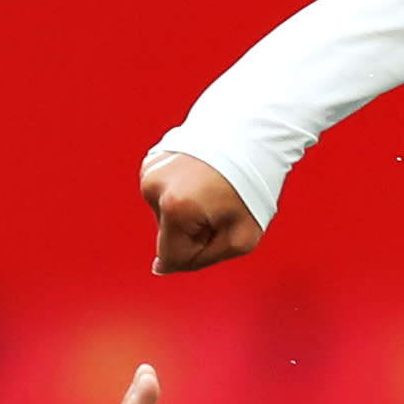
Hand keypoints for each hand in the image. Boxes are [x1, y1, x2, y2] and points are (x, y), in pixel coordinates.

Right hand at [144, 153, 264, 274]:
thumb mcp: (242, 238)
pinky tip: (201, 178)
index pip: (173, 258)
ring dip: (188, 212)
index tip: (218, 232)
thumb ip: (203, 259)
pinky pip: (163, 194)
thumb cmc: (252, 186)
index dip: (200, 253)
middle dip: (194, 231)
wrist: (253, 135)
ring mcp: (150, 172)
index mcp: (176, 208)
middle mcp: (155, 188)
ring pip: (164, 215)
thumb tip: (161, 268)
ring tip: (213, 189)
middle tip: (221, 206)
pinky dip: (181, 193)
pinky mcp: (151, 162)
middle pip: (168, 236)